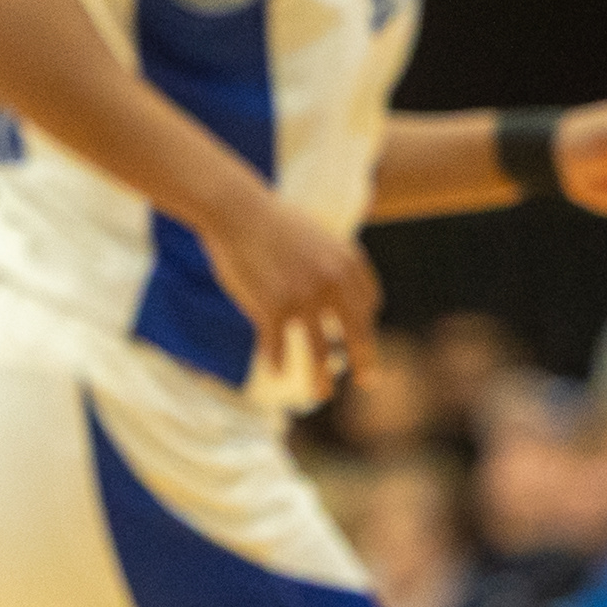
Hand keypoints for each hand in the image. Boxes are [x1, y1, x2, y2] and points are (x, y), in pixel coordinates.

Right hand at [193, 180, 379, 400]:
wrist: (236, 211)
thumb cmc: (273, 224)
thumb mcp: (317, 238)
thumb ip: (334, 265)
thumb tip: (348, 298)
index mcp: (348, 262)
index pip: (368, 305)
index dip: (362, 323)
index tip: (356, 338)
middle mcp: (332, 283)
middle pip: (357, 333)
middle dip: (365, 362)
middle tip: (369, 382)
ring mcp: (303, 298)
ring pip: (320, 351)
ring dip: (321, 378)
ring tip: (321, 395)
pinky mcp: (273, 308)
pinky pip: (279, 347)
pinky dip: (277, 362)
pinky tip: (276, 372)